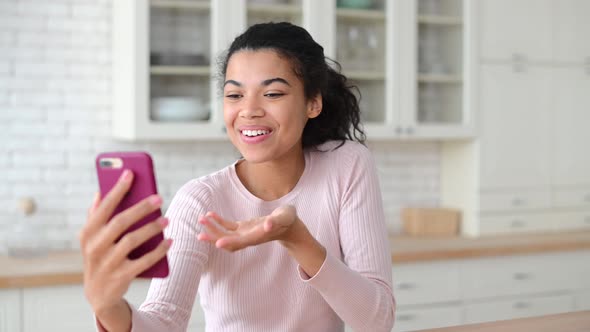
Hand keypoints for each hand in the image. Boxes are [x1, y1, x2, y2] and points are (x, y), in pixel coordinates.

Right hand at [79, 170, 171, 322]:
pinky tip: (169, 241)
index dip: (117, 189)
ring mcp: (107, 263)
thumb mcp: (91, 238)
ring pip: (131, 241)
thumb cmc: (99, 257)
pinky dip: (158, 251)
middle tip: (159, 198)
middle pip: (120, 222)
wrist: (98, 294)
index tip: (131, 173)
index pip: (104, 207)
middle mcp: (95, 247)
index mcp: (88, 233)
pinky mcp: (121, 277)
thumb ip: (95, 215)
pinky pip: (143, 262)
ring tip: (166, 220)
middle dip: (140, 208)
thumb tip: (99, 191)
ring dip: (151, 229)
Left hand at [197, 205, 298, 250]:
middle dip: (214, 239)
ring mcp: (245, 234)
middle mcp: (249, 238)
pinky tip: (210, 215)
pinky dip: (218, 222)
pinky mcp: (243, 228)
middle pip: (229, 242)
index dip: (230, 242)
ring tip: (201, 220)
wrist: (288, 224)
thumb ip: (276, 221)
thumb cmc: (287, 219)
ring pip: (225, 235)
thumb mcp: (285, 217)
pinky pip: (228, 226)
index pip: (242, 242)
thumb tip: (268, 224)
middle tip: (200, 235)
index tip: (217, 243)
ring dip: (213, 230)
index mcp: (258, 236)